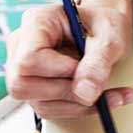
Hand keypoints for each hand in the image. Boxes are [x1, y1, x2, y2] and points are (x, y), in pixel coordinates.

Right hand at [6, 0, 132, 118]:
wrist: (104, 31)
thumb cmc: (103, 25)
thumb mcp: (109, 37)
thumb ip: (98, 62)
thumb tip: (85, 94)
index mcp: (37, 22)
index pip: (28, 57)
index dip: (57, 70)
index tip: (82, 68)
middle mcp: (23, 46)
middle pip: (23, 85)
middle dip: (65, 91)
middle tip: (94, 83)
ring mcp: (26, 71)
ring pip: (38, 104)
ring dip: (77, 104)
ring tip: (108, 93)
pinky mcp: (36, 89)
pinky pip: (50, 110)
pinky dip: (79, 109)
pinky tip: (100, 99)